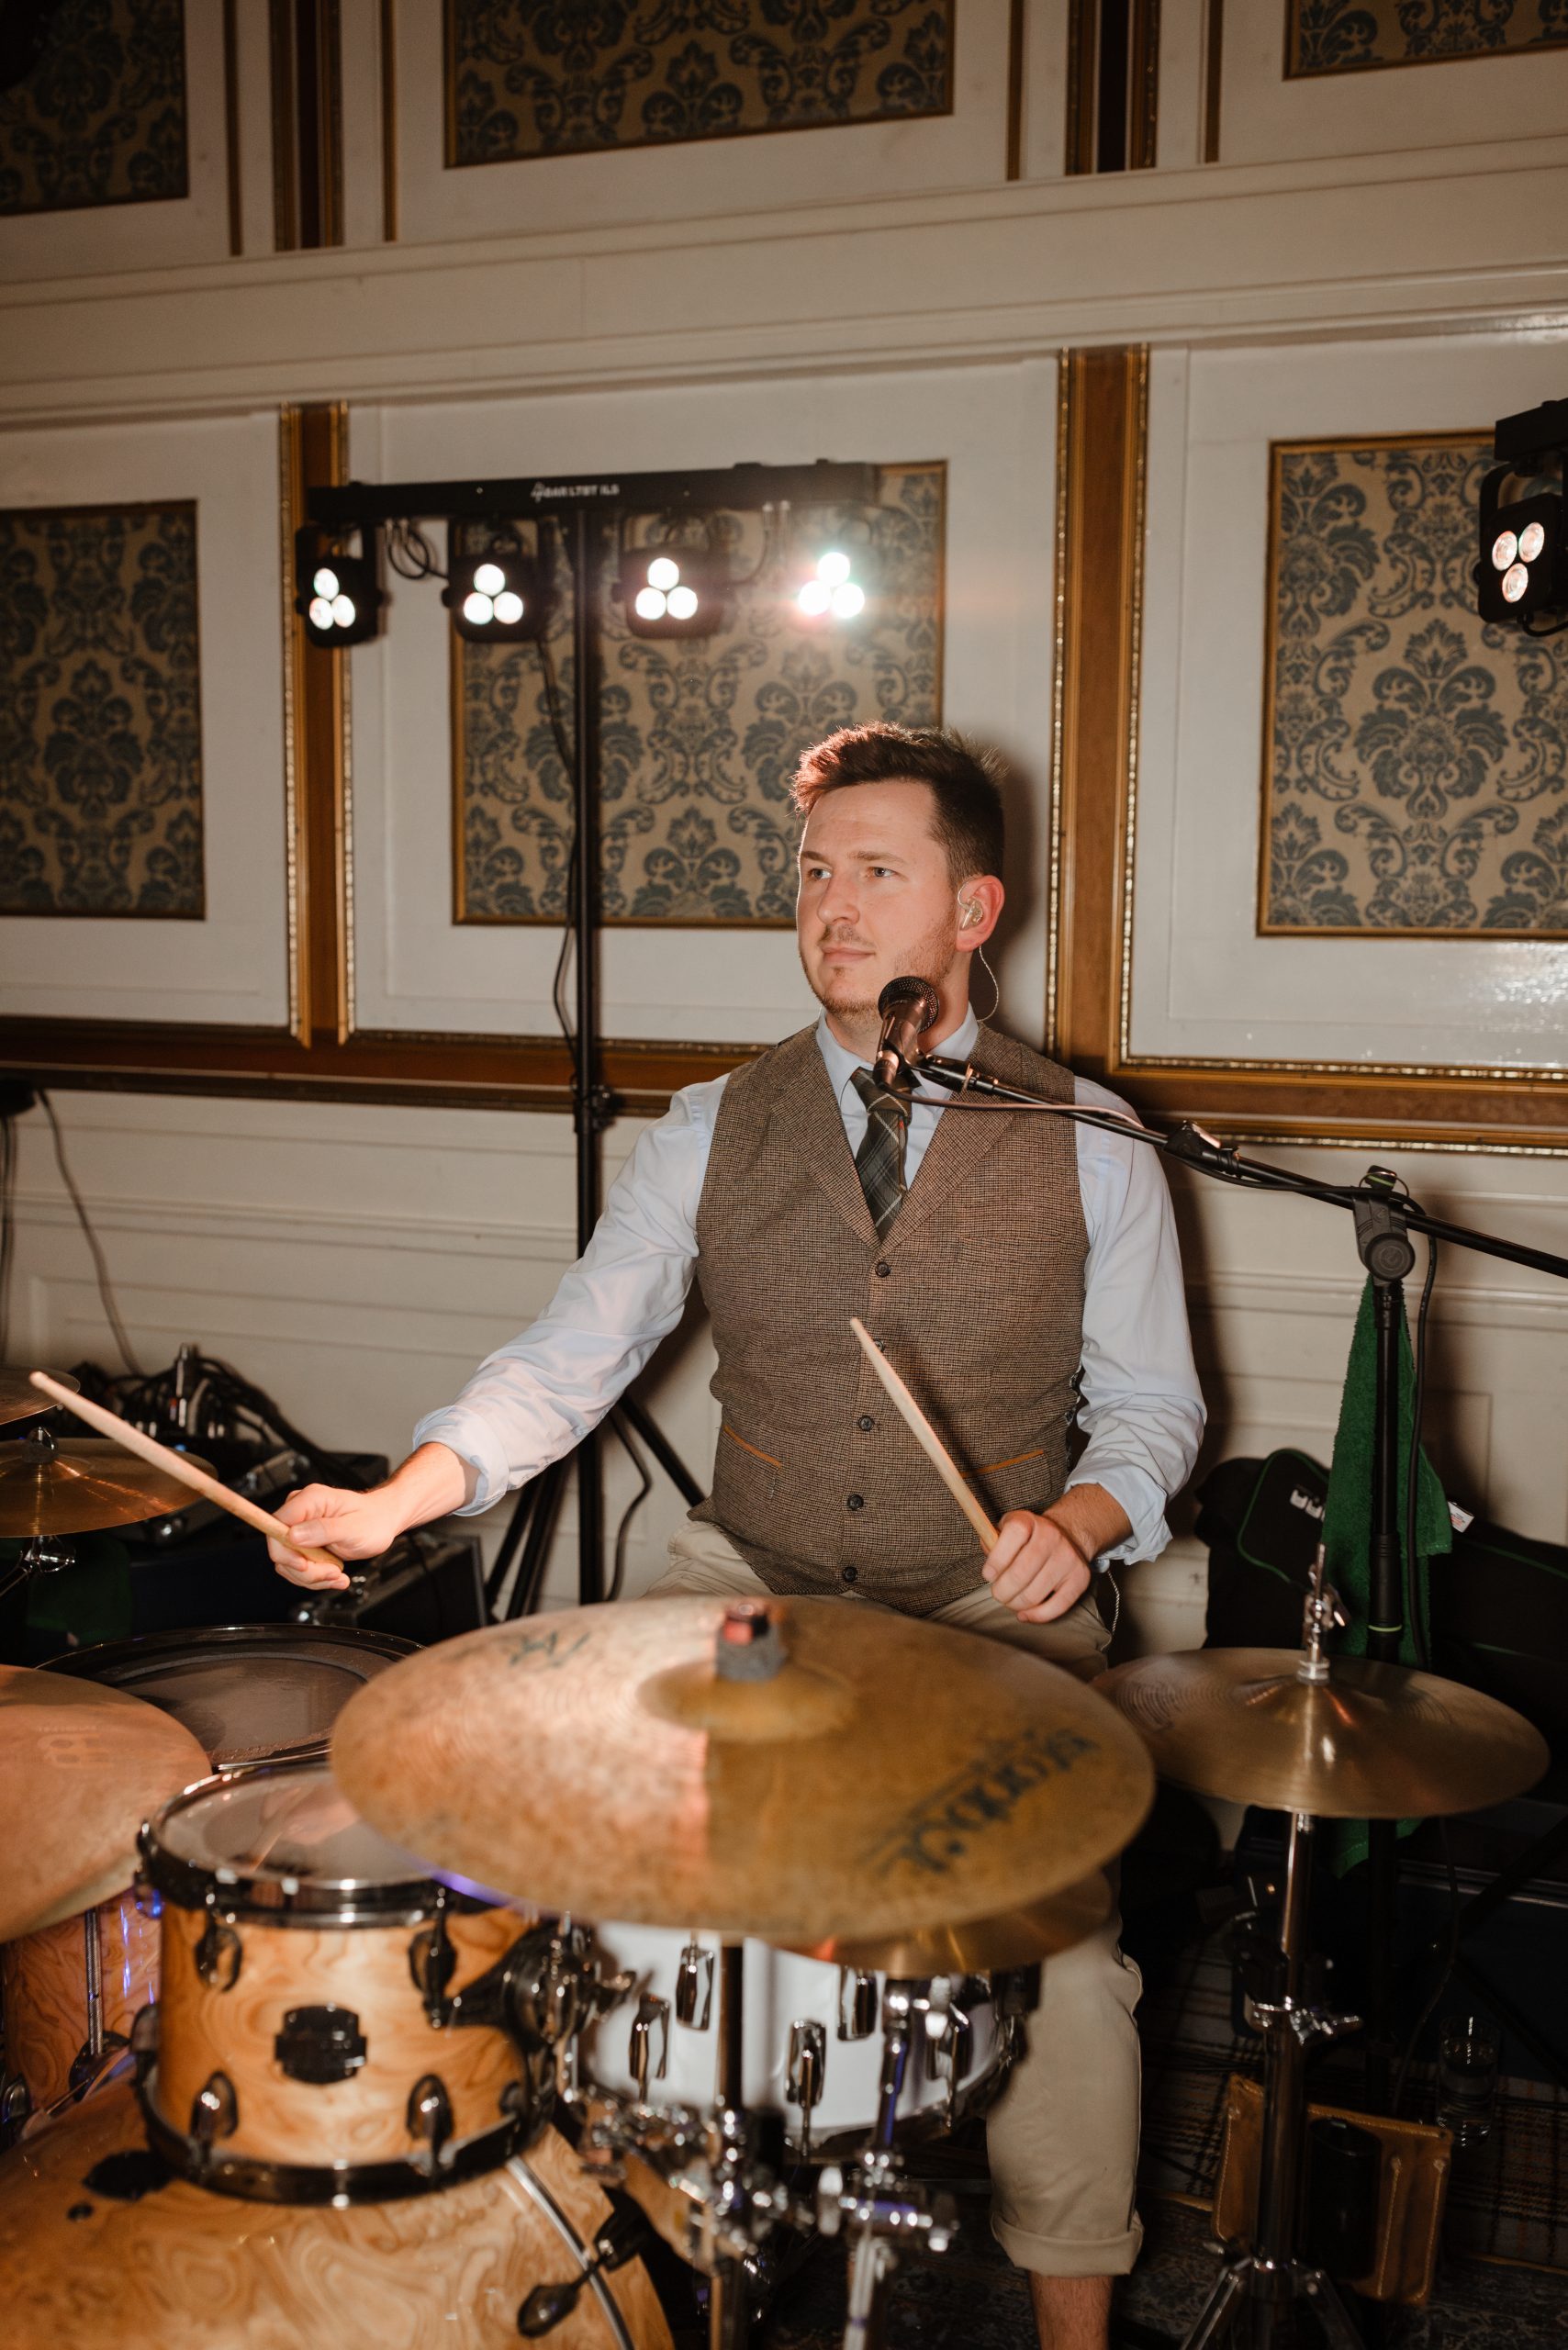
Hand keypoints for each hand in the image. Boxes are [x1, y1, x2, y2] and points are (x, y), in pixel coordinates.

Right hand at [265, 1484, 405, 1590]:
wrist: (383, 1523)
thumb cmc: (373, 1519)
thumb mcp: (353, 1527)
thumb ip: (323, 1530)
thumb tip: (293, 1535)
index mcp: (310, 1499)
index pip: (276, 1525)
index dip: (284, 1549)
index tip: (304, 1564)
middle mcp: (300, 1512)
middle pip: (280, 1549)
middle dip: (306, 1569)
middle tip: (332, 1572)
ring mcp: (300, 1529)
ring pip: (288, 1563)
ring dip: (313, 1577)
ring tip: (338, 1575)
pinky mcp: (303, 1545)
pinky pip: (297, 1568)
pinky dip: (316, 1577)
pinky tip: (335, 1575)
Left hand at [982, 1508, 1092, 1623]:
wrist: (1066, 1536)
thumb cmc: (1027, 1539)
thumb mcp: (1006, 1530)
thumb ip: (991, 1544)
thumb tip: (989, 1572)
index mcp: (1028, 1521)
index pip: (1013, 1535)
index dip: (996, 1560)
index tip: (988, 1575)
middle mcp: (1051, 1536)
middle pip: (1020, 1574)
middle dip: (1001, 1591)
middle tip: (998, 1593)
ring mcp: (1068, 1558)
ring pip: (1033, 1595)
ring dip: (1015, 1605)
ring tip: (1010, 1600)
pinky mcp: (1080, 1578)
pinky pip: (1056, 1608)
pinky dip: (1036, 1616)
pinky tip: (1024, 1614)